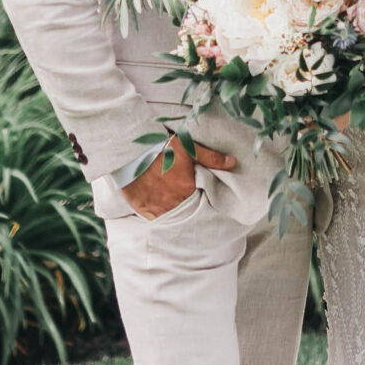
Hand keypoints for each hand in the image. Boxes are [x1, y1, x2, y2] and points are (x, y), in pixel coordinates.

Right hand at [122, 135, 236, 217]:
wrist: (130, 152)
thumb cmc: (160, 147)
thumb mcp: (188, 148)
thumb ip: (211, 158)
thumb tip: (233, 162)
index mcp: (187, 188)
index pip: (200, 198)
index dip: (197, 192)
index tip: (193, 186)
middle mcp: (174, 202)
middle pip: (185, 207)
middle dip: (185, 201)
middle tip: (178, 190)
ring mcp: (158, 209)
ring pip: (171, 213)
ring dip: (171, 207)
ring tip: (167, 195)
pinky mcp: (143, 211)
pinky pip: (154, 217)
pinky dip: (157, 211)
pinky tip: (156, 200)